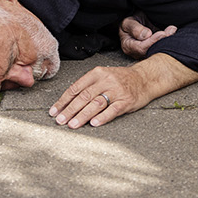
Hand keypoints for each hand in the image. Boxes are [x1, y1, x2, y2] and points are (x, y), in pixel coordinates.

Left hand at [47, 54, 197, 127]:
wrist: (144, 79)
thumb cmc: (119, 80)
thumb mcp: (102, 76)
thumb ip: (87, 87)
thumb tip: (66, 103)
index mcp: (96, 73)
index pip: (76, 88)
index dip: (63, 101)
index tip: (54, 111)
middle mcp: (106, 80)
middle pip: (84, 96)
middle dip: (70, 110)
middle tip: (60, 121)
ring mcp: (116, 91)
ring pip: (96, 103)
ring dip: (82, 115)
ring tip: (72, 124)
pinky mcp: (126, 101)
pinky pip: (113, 110)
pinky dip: (102, 117)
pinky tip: (94, 124)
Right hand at [118, 14, 175, 58]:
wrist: (134, 23)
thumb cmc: (129, 23)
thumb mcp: (128, 22)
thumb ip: (135, 28)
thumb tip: (147, 35)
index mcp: (128, 46)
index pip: (141, 48)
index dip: (152, 41)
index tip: (161, 33)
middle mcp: (136, 53)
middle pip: (151, 51)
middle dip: (162, 41)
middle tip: (171, 30)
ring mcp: (145, 53)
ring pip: (157, 51)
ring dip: (166, 41)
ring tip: (172, 30)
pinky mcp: (153, 51)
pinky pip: (160, 49)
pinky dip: (167, 41)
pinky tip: (172, 33)